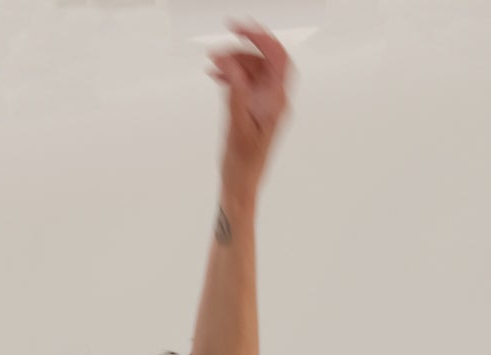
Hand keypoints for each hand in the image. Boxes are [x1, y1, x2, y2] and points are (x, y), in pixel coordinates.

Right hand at [208, 19, 294, 195]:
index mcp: (277, 103)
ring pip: (252, 71)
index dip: (261, 38)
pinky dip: (230, 76)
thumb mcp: (238, 126)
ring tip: (213, 65)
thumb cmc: (243, 166)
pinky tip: (216, 76)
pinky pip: (244, 83)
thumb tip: (230, 63)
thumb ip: (236, 92)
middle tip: (221, 49)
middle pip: (264, 61)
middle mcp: (273, 101)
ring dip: (233, 63)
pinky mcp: (252, 110)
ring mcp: (263, 105)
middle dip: (243, 50)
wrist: (239, 187)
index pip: (277, 58)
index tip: (239, 29)